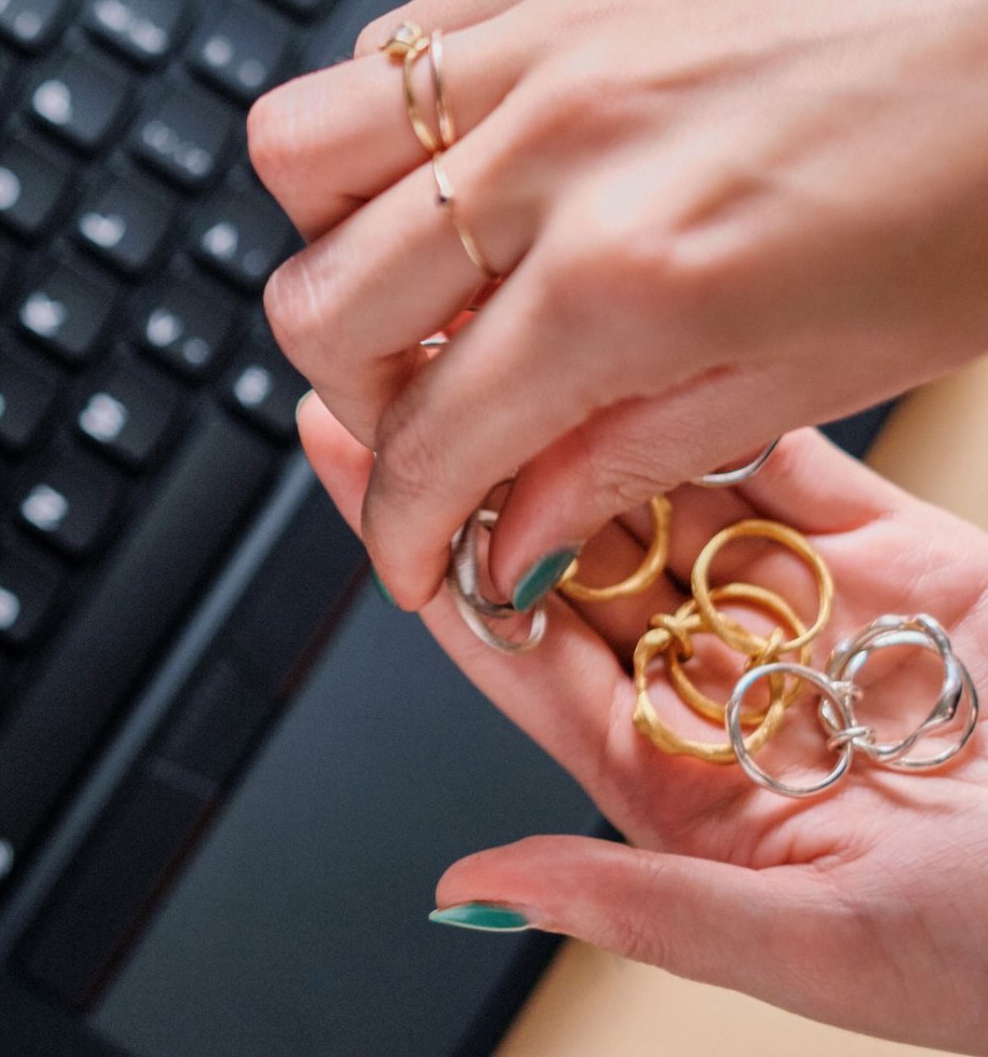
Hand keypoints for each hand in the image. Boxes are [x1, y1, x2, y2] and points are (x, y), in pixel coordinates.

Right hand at [250, 0, 987, 609]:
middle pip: (319, 302)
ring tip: (422, 278)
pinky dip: (391, 126)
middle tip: (430, 413)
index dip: (404, 521)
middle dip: (354, 395)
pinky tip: (472, 171)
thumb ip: (625, 449)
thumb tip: (512, 521)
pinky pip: (388, 41)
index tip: (415, 544)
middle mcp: (563, 144)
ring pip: (297, 150)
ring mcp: (553, 35)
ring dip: (333, 239)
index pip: (432, 435)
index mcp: (636, 276)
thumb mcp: (826, 372)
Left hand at [300, 401, 987, 1053]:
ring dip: (586, 422)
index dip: (434, 556)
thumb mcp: (824, 946)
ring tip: (498, 332)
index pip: (524, 654)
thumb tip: (473, 881)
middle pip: (578, 561)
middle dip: (488, 463)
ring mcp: (828, 625)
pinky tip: (659, 349)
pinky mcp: (923, 568)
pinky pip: (805, 476)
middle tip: (404, 363)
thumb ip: (641, 900)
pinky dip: (735, 414)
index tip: (354, 465)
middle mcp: (743, 700)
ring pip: (675, 504)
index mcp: (690, 795)